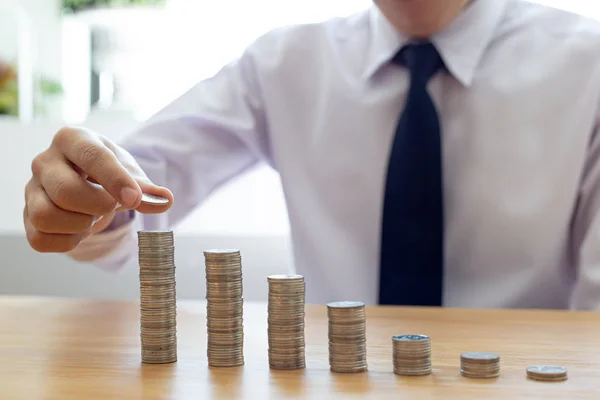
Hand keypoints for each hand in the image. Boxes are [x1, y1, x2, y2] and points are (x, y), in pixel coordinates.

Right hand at [24, 126, 173, 252]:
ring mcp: (31, 189)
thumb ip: (146, 188)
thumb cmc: (109, 174)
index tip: (135, 200)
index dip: (115, 180)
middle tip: (110, 206)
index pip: (91, 155)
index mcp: (72, 139)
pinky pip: (40, 239)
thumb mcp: (130, 174)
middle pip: (66, 191)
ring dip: (79, 225)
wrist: (85, 182)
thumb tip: (165, 199)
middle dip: (98, 207)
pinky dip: (68, 242)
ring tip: (92, 217)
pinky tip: (80, 231)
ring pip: (46, 217)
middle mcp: (44, 161)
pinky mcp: (27, 216)